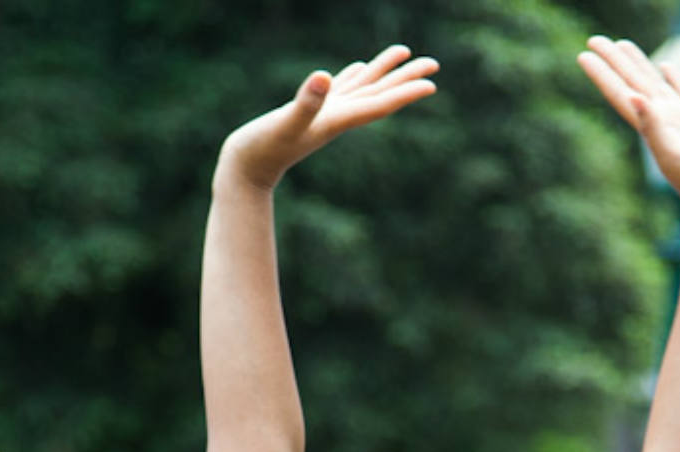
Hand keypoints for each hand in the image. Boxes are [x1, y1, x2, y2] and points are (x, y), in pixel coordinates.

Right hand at [218, 45, 438, 190]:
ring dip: (384, 72)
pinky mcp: (310, 111)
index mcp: (337, 119)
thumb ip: (306, 102)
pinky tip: (356, 69)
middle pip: (379, 95)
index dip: (406, 93)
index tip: (431, 83)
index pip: (379, 104)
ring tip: (404, 53)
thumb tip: (325, 77)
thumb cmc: (262, 149)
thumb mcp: (284, 123)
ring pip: (361, 88)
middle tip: (434, 63)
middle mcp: (337, 117)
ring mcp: (324, 114)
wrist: (245, 170)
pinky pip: (338, 90)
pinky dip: (352, 77)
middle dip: (406, 79)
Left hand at [578, 36, 679, 214]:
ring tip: (624, 45)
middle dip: (615, 61)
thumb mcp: (672, 154)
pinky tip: (666, 66)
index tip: (584, 54)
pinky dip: (675, 77)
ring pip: (655, 82)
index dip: (602, 74)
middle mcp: (661, 119)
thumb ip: (653, 126)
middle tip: (595, 39)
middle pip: (633, 82)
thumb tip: (633, 97)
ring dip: (639, 64)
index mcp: (649, 126)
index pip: (619, 93)